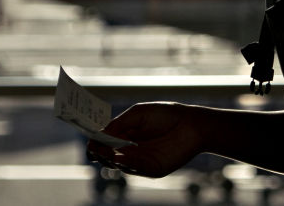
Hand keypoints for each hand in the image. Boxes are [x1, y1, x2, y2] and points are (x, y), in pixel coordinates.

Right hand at [87, 102, 204, 177]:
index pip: (106, 143)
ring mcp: (142, 161)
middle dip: (100, 152)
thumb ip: (120, 123)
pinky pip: (136, 169)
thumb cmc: (166, 115)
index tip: (91, 140)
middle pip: (109, 157)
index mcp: (127, 137)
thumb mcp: (139, 113)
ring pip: (120, 165)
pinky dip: (126, 164)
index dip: (97, 142)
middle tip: (95, 147)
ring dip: (110, 159)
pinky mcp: (153, 169)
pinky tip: (118, 157)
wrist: (192, 124)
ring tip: (105, 151)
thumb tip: (100, 133)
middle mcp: (132, 151)